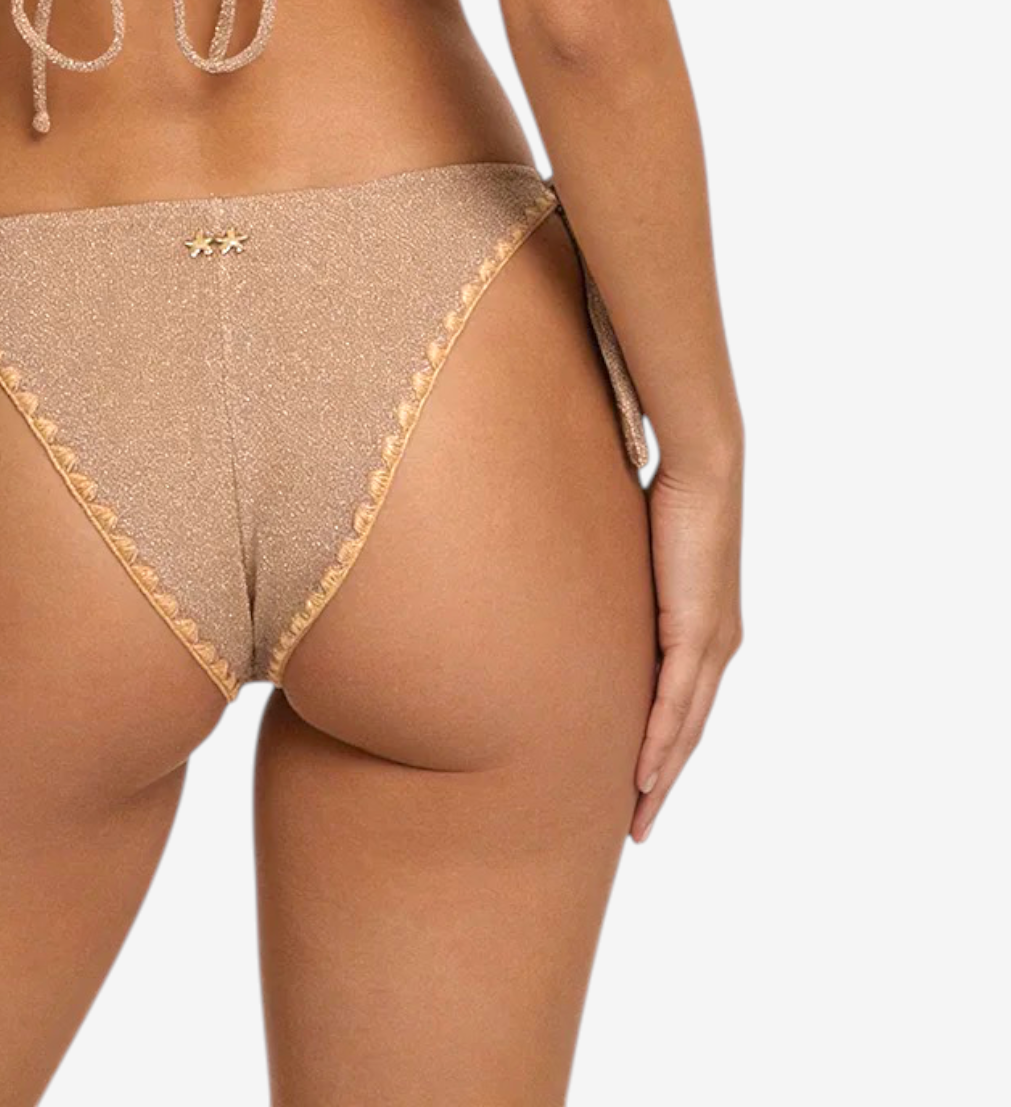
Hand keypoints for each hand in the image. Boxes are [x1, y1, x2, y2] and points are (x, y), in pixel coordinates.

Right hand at [631, 446, 743, 842]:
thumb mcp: (637, 551)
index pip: (684, 705)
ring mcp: (712, 644)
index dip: (664, 749)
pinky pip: (677, 704)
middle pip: (689, 733)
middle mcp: (717, 646)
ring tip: (638, 819)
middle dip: (663, 783)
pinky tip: (643, 775)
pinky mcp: (698, 634)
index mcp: (707, 629)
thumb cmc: (669, 492)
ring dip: (661, 778)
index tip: (639, 785)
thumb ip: (620, 578)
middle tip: (637, 827)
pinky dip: (660, 744)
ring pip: (685, 730)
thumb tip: (576, 573)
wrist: (706, 467)